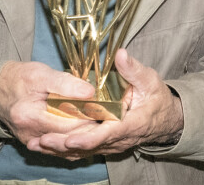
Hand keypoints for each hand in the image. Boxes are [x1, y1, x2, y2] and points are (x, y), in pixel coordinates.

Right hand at [0, 61, 95, 145]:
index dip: (89, 117)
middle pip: (68, 137)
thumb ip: (65, 83)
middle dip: (89, 128)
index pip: (68, 124)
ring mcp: (30, 140)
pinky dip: (70, 139)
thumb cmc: (21, 77)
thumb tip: (89, 92)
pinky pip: (55, 146)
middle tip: (105, 117)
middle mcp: (29, 134)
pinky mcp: (32, 142)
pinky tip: (83, 130)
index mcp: (31, 115)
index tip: (104, 109)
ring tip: (97, 122)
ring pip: (63, 145)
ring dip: (81, 135)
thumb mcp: (42, 74)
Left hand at [26, 49, 183, 157]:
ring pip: (84, 150)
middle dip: (64, 145)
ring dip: (61, 149)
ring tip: (37, 144)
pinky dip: (67, 149)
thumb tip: (120, 53)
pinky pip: (85, 149)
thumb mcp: (149, 80)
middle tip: (41, 141)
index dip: (86, 139)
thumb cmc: (157, 97)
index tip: (68, 139)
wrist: (166, 118)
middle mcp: (119, 140)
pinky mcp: (107, 144)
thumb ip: (133, 69)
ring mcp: (112, 144)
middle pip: (89, 147)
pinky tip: (48, 146)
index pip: (105, 135)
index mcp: (129, 125)